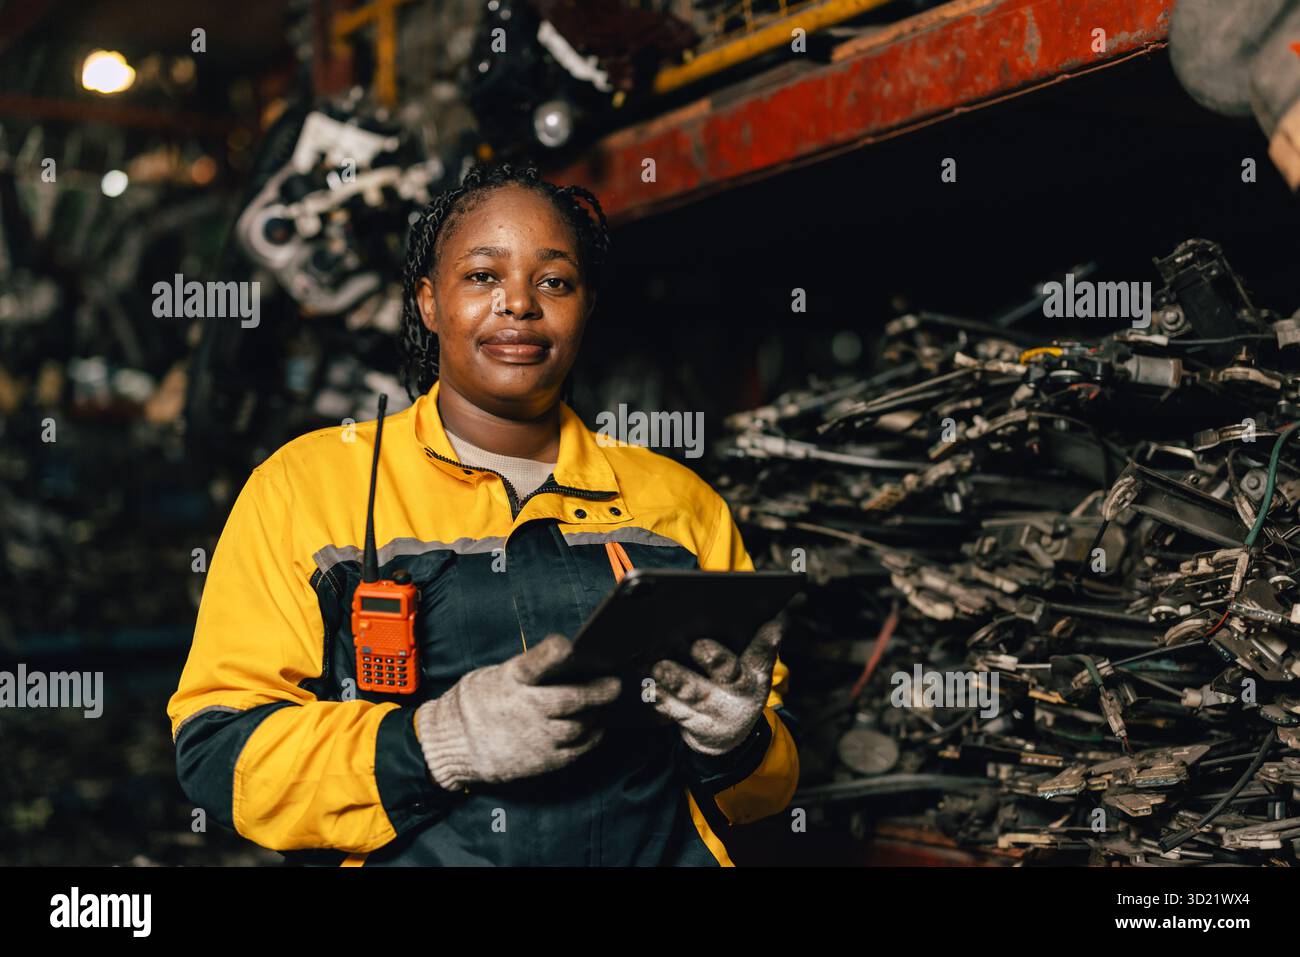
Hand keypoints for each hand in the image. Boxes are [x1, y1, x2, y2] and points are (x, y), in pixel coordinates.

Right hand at [415, 634, 620, 789]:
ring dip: (596, 714)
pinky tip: (596, 728)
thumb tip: (568, 662)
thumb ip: (528, 672)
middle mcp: (525, 709)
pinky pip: (577, 749)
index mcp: (511, 680)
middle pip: (571, 699)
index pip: (535, 663)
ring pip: (580, 725)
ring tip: (603, 706)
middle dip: (599, 691)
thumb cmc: (478, 703)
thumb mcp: (496, 676)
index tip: (569, 645)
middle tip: (615, 685)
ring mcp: (535, 737)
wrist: (453, 744)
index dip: (553, 653)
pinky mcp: (541, 760)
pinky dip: (591, 737)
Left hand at [650, 618, 783, 755]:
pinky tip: (648, 684)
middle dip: (715, 659)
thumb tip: (767, 611)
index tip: (772, 623)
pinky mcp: (692, 723)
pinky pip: (673, 710)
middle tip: (700, 645)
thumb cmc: (735, 682)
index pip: (766, 651)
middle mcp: (739, 692)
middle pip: (728, 673)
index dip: (769, 639)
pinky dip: (659, 696)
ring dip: (677, 680)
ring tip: (661, 666)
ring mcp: (715, 710)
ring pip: (695, 693)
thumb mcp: (752, 666)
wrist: (727, 734)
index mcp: (757, 672)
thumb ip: (753, 641)